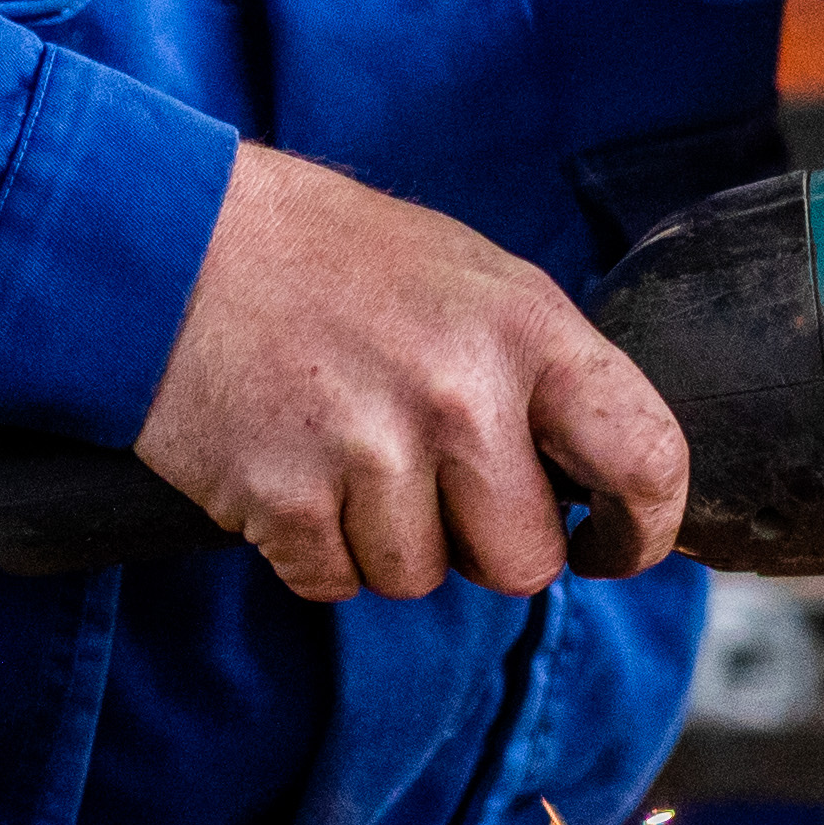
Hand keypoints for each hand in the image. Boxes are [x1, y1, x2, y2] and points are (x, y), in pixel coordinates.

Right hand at [133, 144, 691, 604]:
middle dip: (487, 546)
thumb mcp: (474, 277)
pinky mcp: (285, 501)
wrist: (179, 243)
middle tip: (439, 486)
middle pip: (522, 560)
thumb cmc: (337, 260)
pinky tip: (297, 472)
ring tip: (351, 453)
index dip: (645, 527)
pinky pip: (333, 581)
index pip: (645, 457)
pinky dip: (315, 549)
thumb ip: (541, 371)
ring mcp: (371, 452)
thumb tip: (602, 473)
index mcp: (528, 330)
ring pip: (419, 579)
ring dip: (388, 542)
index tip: (615, 547)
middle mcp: (462, 396)